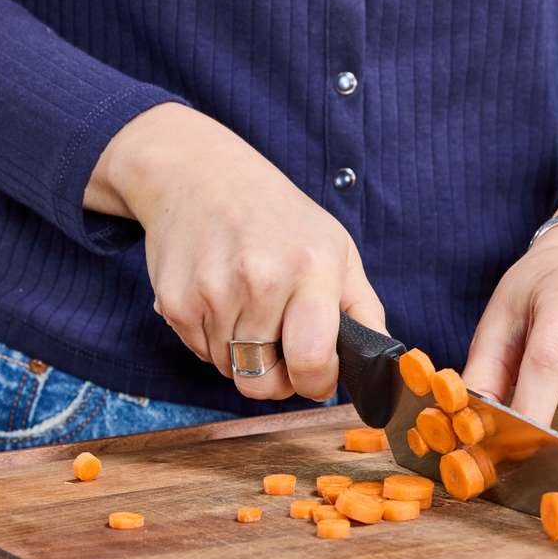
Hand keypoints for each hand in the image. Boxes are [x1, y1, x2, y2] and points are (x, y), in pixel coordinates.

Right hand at [87, 103, 384, 400]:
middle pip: (263, 381)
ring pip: (230, 371)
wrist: (198, 175)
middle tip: (280, 347)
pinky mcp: (175, 301)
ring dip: (242, 355)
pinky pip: (200, 353)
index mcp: (311, 269)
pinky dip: (212, 339)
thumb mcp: (337, 250)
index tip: (317, 374)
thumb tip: (382, 366)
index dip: (317, 383)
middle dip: (276, 378)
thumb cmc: (277, 217)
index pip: (312, 362)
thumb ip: (364, 311)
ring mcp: (213, 291)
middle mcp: (260, 279)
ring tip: (247, 308)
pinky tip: (219, 298)